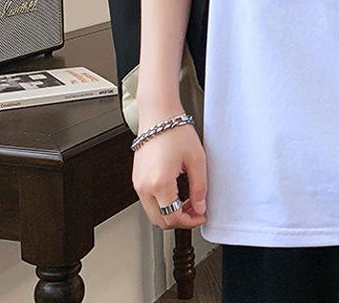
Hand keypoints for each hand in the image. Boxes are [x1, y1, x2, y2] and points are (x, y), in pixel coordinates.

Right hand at [132, 111, 207, 229]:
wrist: (159, 116)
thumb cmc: (175, 131)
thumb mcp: (197, 159)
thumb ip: (200, 187)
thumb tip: (200, 206)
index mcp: (159, 183)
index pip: (173, 217)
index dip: (190, 221)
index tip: (201, 216)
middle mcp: (144, 187)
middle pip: (160, 220)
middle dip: (180, 220)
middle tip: (196, 211)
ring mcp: (138, 183)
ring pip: (153, 213)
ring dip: (170, 212)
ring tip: (188, 201)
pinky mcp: (137, 179)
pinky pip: (148, 201)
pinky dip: (162, 204)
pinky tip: (176, 194)